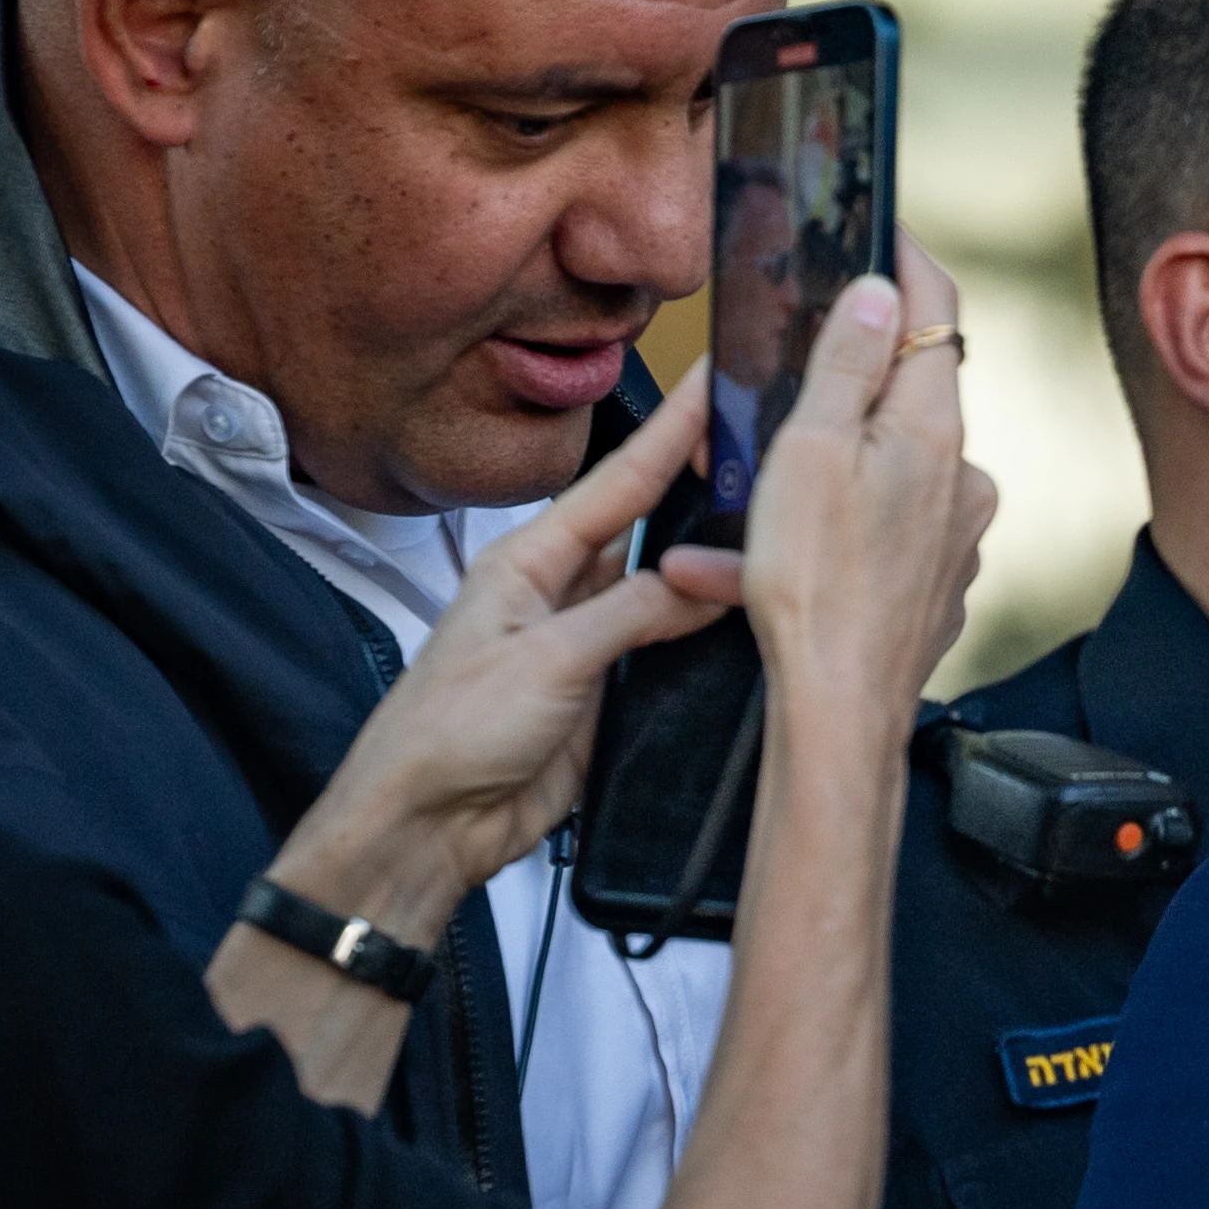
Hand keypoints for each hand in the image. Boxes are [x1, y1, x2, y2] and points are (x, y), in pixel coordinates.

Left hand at [276, 379, 730, 941]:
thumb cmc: (448, 732)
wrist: (427, 827)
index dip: (673, 431)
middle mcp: (562, 593)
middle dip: (705, 484)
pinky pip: (672, 650)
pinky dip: (711, 635)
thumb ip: (631, 612)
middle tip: (771, 444)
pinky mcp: (609, 695)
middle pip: (650, 527)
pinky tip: (753, 618)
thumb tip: (705, 580)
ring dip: (714, 567)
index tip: (716, 381)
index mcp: (530, 562)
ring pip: (668, 588)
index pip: (619, 483)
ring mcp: (588, 643)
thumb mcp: (546, 658)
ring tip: (781, 524)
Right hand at [677, 236, 990, 755]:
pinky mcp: (936, 579)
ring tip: (740, 513)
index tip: (884, 232)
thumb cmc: (817, 588)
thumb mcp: (810, 452)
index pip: (937, 312)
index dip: (908, 263)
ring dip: (813, 478)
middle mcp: (961, 476)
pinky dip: (824, 535)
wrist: (841, 710)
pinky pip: (876, 533)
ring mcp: (955, 532)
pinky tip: (759, 566)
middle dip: (837, 388)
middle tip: (775, 395)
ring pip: (879, 471)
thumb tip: (877, 294)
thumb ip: (845, 366)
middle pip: (904, 394)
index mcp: (934, 430)